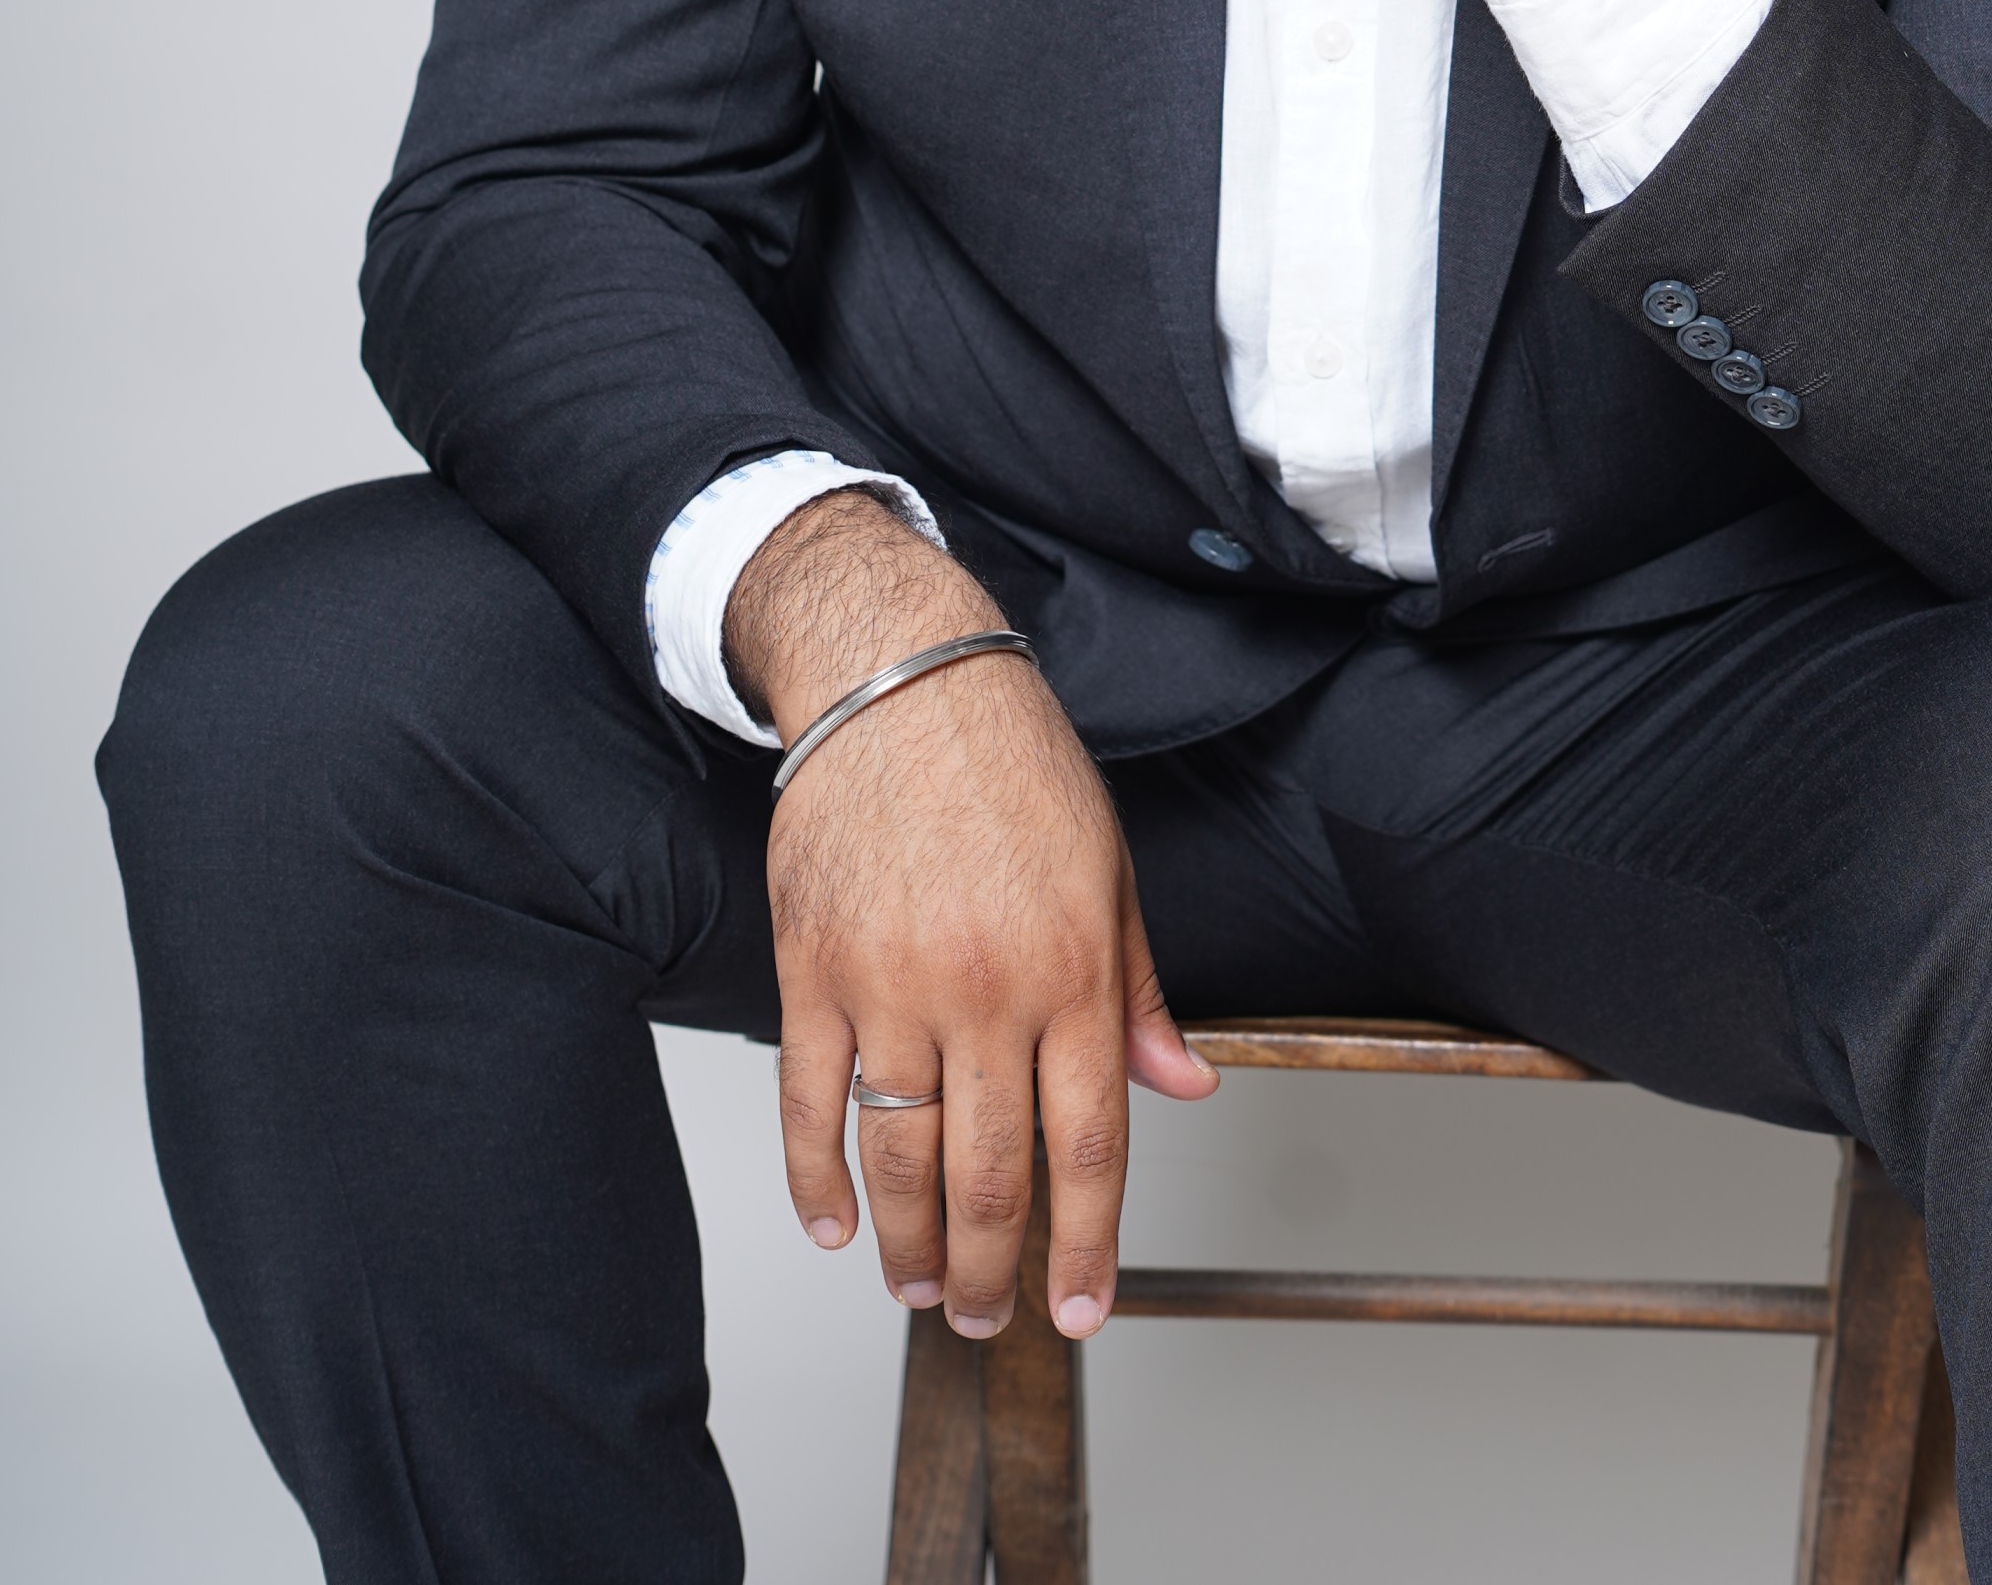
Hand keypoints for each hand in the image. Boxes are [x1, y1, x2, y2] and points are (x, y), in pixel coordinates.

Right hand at [727, 491, 1216, 1339]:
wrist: (899, 675)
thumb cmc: (1011, 760)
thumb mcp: (1111, 867)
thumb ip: (1140, 991)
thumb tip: (1181, 1085)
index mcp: (1073, 967)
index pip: (1088, 1144)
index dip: (1086, 1245)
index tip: (1080, 1306)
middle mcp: (986, 988)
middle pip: (989, 1175)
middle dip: (991, 1269)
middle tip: (986, 1316)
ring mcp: (892, 983)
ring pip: (900, 1156)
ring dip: (909, 1244)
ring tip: (918, 1288)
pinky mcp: (813, 968)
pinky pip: (810, 1100)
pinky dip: (817, 1177)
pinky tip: (837, 1223)